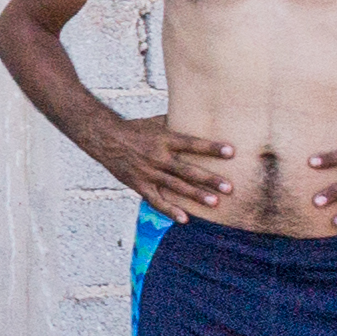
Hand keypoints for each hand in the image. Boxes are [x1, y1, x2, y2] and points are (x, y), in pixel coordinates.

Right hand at [95, 115, 237, 220]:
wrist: (105, 138)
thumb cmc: (135, 129)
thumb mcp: (156, 121)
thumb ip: (178, 123)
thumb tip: (200, 116)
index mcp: (164, 139)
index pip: (191, 144)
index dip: (211, 148)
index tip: (231, 152)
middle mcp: (157, 157)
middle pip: (187, 170)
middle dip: (209, 179)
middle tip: (228, 187)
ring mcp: (148, 173)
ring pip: (175, 186)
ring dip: (196, 195)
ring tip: (215, 203)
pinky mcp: (139, 185)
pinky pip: (156, 200)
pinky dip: (170, 210)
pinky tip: (185, 219)